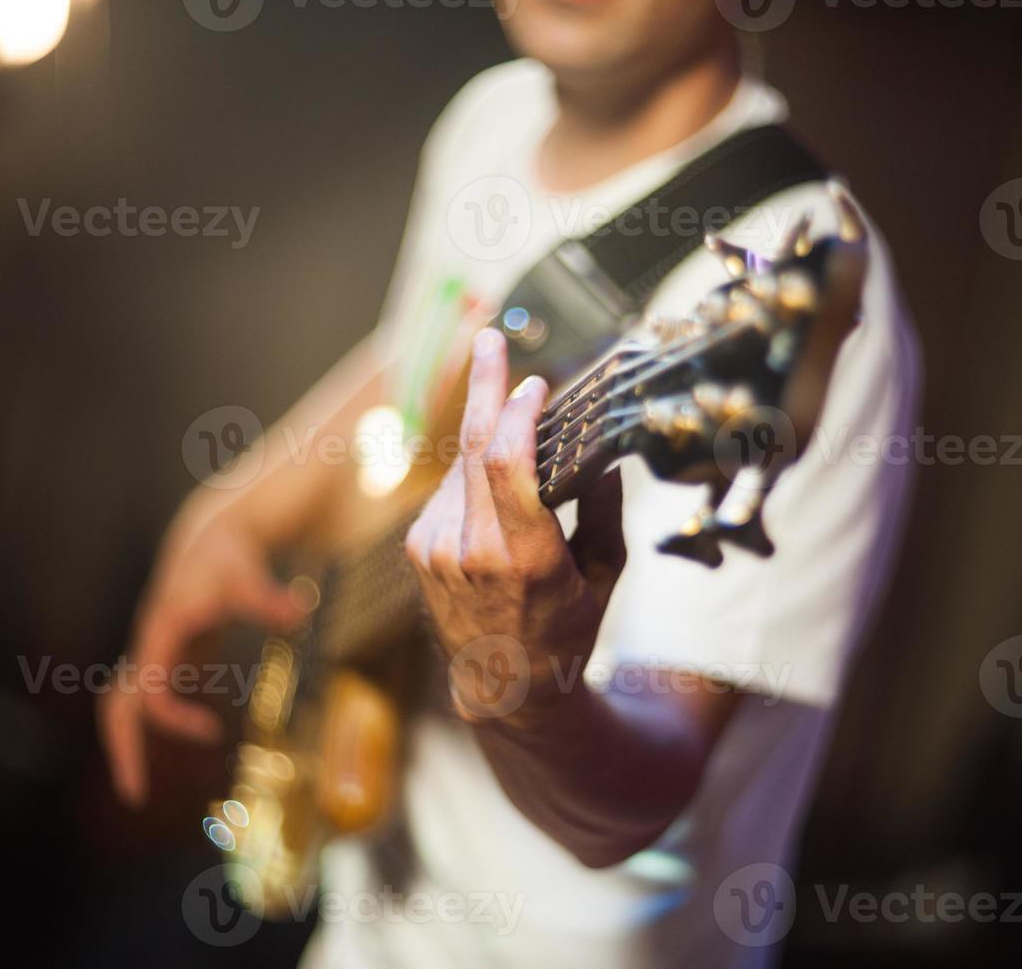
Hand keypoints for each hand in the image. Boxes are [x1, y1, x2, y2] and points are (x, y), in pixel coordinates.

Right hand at [97, 508, 303, 805]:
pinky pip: (146, 700)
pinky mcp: (164, 657)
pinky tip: (192, 739)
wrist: (207, 539)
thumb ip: (268, 597)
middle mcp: (147, 645)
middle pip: (116, 704)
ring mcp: (152, 652)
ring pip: (122, 704)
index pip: (147, 688)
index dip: (171, 716)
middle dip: (122, 746)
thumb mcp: (247, 576)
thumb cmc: (228, 558)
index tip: (211, 732)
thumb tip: (299, 610)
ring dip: (129, 742)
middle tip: (135, 796)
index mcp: (159, 630)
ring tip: (141, 787)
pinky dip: (159, 724)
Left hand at [404, 328, 625, 724]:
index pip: (505, 462)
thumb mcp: (603, 574)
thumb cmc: (566, 629)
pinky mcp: (418, 546)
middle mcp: (470, 550)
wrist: (503, 684)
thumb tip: (601, 451)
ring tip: (513, 419)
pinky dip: (474, 470)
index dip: (515, 411)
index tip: (536, 383)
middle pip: (472, 446)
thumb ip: (602, 510)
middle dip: (484, 386)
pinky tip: (494, 478)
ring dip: (486, 433)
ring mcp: (436, 548)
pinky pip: (450, 488)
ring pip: (461, 464)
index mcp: (524, 558)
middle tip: (491, 338)